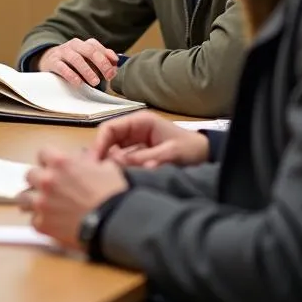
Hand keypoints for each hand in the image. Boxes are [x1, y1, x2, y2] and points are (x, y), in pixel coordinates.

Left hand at [18, 148, 126, 247]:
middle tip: (48, 187)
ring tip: (43, 206)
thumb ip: (89, 163)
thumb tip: (86, 160)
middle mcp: (47, 180)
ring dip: (32, 201)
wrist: (115, 222)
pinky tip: (52, 223)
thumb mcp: (105, 168)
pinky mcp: (42, 224)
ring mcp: (42, 203)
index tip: (51, 167)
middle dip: (38, 180)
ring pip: (23, 198)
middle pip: (30, 175)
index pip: (42, 153)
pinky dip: (42, 222)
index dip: (48, 161)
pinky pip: (33, 221)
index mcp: (61, 163)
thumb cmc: (113, 196)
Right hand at [38, 37, 118, 87]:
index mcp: (83, 44)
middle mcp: (74, 45)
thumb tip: (115, 66)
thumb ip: (102, 61)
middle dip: (101, 63)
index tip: (114, 70)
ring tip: (95, 82)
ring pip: (76, 58)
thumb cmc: (73, 63)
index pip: (97, 46)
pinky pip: (62, 67)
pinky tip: (78, 83)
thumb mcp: (87, 60)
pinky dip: (71, 75)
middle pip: (89, 50)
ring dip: (87, 70)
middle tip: (108, 76)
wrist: (48, 59)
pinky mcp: (53, 62)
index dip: (107, 57)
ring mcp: (62, 52)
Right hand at [93, 111, 209, 168]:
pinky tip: (118, 179)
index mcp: (139, 122)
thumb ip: (145, 157)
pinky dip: (120, 169)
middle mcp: (133, 130)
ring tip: (107, 179)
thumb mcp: (170, 153)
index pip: (109, 129)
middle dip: (101, 157)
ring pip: (113, 152)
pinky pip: (123, 161)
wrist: (208, 156)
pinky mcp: (139, 154)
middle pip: (108, 141)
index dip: (98, 145)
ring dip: (110, 165)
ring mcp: (135, 142)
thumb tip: (118, 163)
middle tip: (96, 176)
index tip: (93, 164)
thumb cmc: (191, 149)